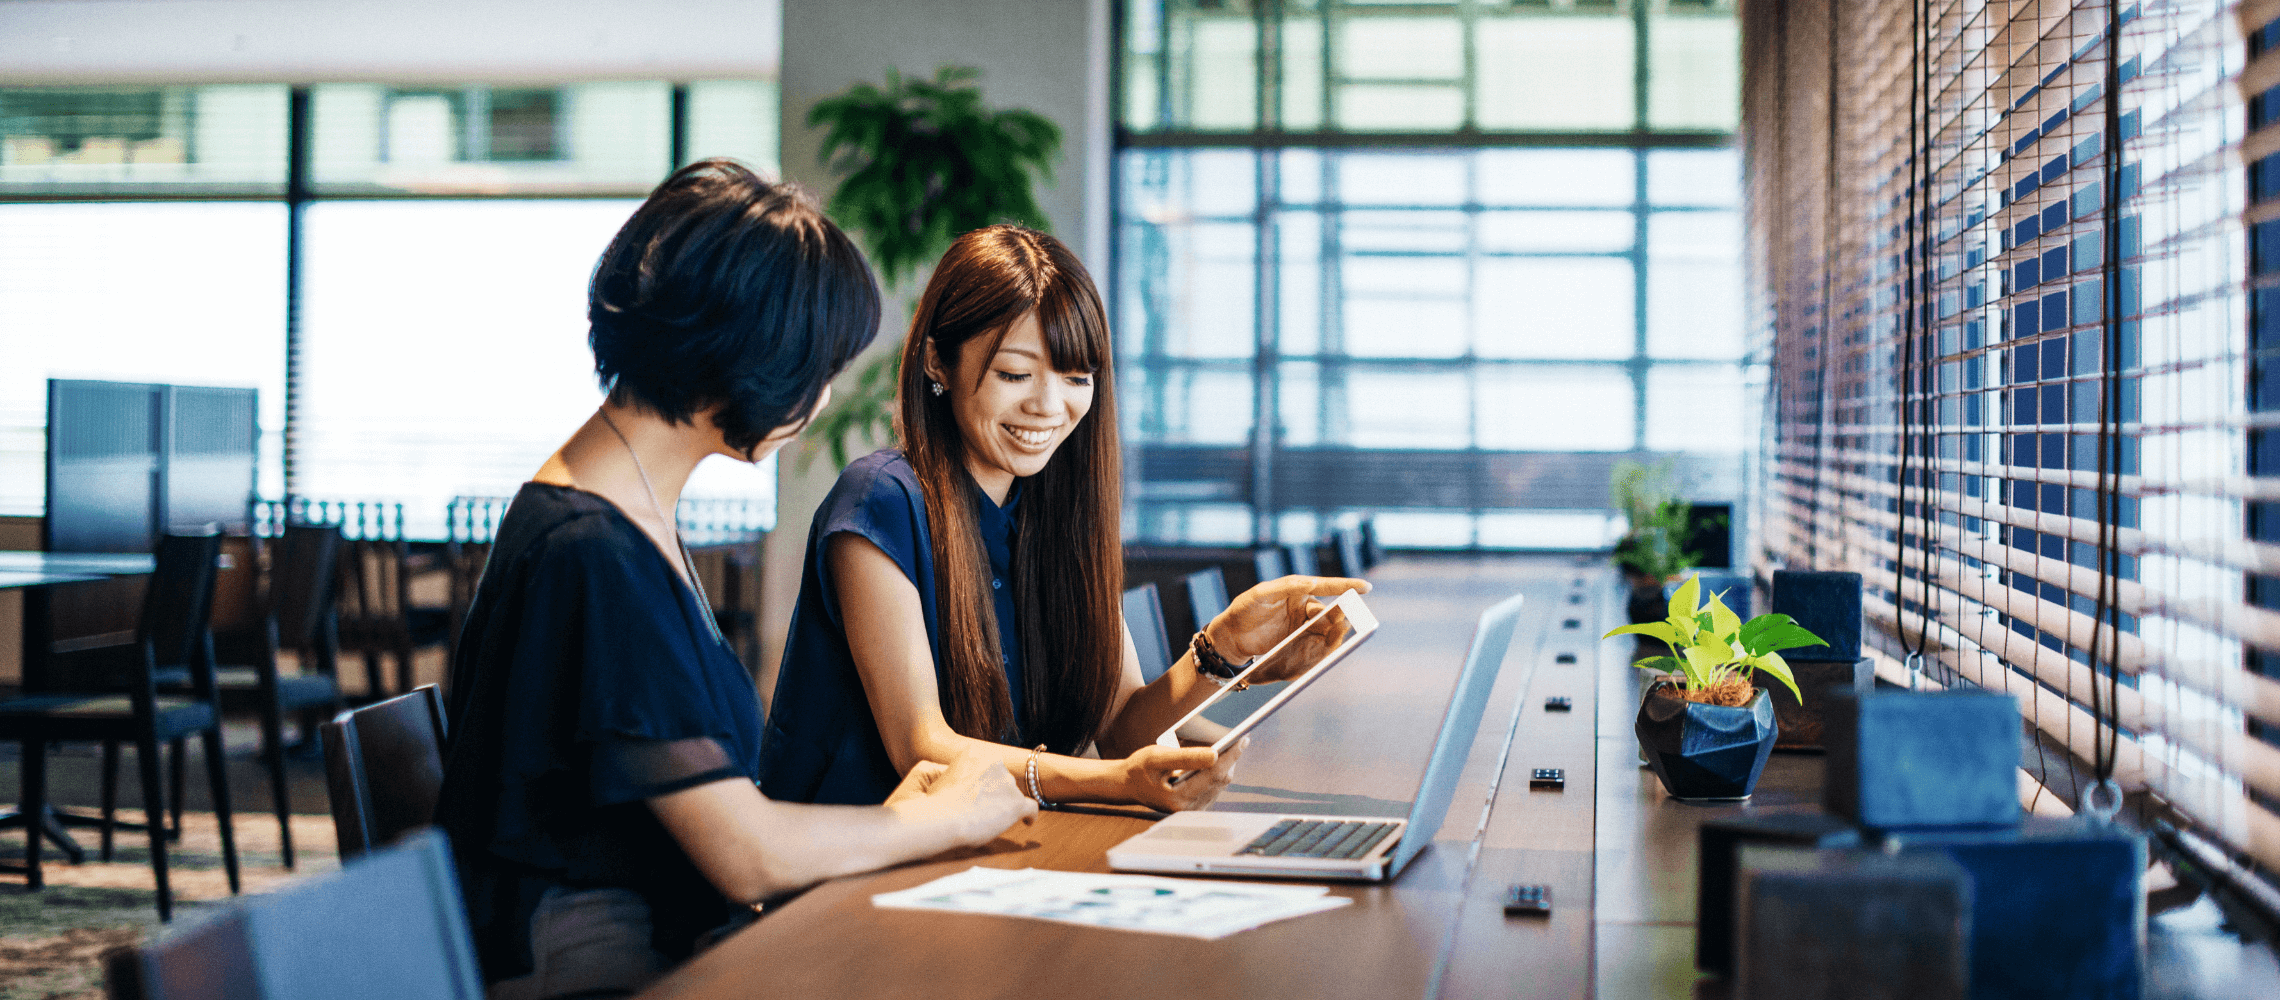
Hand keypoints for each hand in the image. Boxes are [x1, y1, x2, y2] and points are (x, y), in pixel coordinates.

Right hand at [889, 750, 1037, 843]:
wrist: (941, 818)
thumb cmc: (936, 804)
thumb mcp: (941, 777)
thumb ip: (958, 774)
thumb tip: (963, 782)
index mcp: (975, 754)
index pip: (988, 765)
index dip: (987, 780)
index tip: (983, 791)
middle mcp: (994, 763)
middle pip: (1002, 778)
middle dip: (997, 792)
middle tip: (985, 809)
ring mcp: (1007, 782)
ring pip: (1013, 793)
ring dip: (1006, 804)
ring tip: (995, 819)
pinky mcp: (1016, 802)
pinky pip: (1031, 807)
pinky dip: (1030, 816)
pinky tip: (1027, 823)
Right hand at [1120, 739, 1245, 811]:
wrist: (1128, 785)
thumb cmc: (1139, 769)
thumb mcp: (1157, 757)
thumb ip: (1185, 757)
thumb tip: (1215, 754)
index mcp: (1179, 799)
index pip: (1214, 775)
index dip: (1231, 756)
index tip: (1243, 739)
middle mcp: (1189, 808)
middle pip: (1220, 780)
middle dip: (1231, 759)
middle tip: (1239, 738)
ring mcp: (1193, 810)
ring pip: (1220, 784)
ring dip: (1225, 765)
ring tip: (1231, 746)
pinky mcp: (1196, 806)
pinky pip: (1214, 787)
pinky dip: (1217, 772)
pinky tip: (1217, 759)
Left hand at [1209, 575, 1369, 682]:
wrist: (1230, 638)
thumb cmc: (1244, 610)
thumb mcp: (1262, 594)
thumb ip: (1287, 587)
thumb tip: (1311, 582)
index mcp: (1298, 590)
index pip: (1326, 586)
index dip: (1346, 586)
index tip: (1365, 587)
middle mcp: (1304, 607)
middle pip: (1330, 612)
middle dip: (1339, 616)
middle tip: (1342, 621)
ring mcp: (1303, 626)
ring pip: (1327, 629)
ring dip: (1334, 633)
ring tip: (1335, 636)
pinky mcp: (1299, 643)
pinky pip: (1318, 644)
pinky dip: (1325, 646)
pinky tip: (1327, 648)